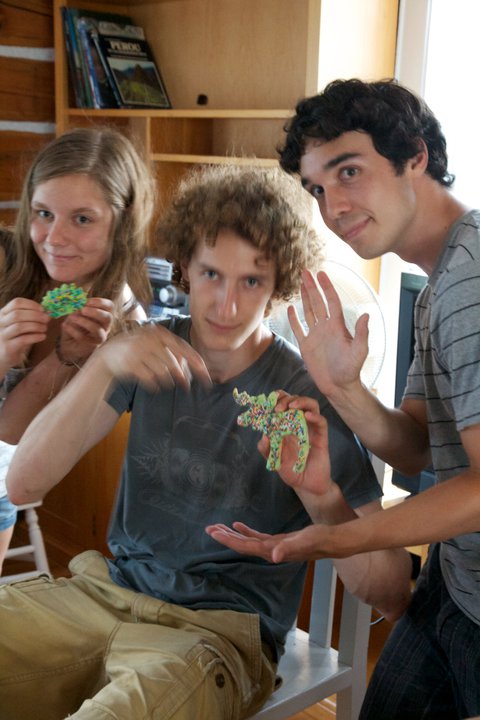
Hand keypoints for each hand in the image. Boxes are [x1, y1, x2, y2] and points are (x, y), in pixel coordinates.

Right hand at [0, 298, 49, 371]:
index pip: (16, 303)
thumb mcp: (18, 324)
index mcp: (3, 314)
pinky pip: (22, 340)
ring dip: (36, 326)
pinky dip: (35, 337)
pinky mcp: (7, 347)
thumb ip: (30, 317)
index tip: (43, 309)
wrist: (2, 356)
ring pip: (19, 326)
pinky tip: (43, 336)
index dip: (31, 304)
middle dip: (36, 315)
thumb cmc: (14, 337)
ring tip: (45, 328)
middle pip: (18, 314)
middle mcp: (0, 323)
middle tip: (47, 319)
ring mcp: (2, 335)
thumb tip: (47, 313)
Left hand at [57, 297, 113, 363]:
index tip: (87, 301)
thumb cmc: (75, 325)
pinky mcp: (90, 346)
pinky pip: (84, 338)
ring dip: (84, 322)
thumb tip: (79, 301)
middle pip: (108, 318)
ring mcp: (99, 337)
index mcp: (103, 315)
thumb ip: (79, 307)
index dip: (100, 302)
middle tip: (83, 310)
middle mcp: (104, 326)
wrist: (68, 343)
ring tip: (72, 318)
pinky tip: (65, 325)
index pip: (109, 306)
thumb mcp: (75, 313)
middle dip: (95, 312)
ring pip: (97, 330)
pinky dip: (73, 331)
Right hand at [96, 322, 211, 390]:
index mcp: (159, 332)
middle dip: (182, 377)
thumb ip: (173, 352)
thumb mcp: (155, 344)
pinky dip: (154, 385)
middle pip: (174, 363)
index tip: (207, 377)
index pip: (184, 348)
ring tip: (165, 383)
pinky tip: (153, 385)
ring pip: (162, 373)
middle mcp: (150, 339)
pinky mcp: (130, 364)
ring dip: (167, 381)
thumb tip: (196, 367)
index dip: (197, 364)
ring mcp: (139, 351)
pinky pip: (150, 379)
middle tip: (186, 387)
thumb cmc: (138, 351)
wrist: (108, 355)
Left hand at [205, 521, 339, 563]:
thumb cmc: (319, 541)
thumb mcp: (304, 542)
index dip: (229, 540)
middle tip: (208, 528)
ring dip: (232, 535)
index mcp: (271, 551)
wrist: (331, 542)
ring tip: (217, 528)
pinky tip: (237, 525)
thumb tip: (274, 556)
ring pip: (247, 541)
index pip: (245, 546)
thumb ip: (289, 549)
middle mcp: (269, 551)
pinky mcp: (277, 541)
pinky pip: (257, 537)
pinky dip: (246, 532)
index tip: (214, 532)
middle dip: (225, 538)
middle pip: (242, 545)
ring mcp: (272, 547)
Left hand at [263, 392, 332, 499]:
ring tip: (292, 407)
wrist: (306, 485)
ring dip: (302, 402)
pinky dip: (315, 417)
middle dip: (286, 399)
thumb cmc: (290, 470)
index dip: (277, 398)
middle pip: (296, 401)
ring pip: (312, 406)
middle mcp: (299, 423)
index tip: (269, 400)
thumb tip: (264, 436)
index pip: (283, 404)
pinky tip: (307, 416)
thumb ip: (266, 449)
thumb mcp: (274, 460)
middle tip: (278, 408)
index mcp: (286, 425)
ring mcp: (311, 429)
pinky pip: (321, 423)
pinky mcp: (322, 437)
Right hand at [288, 270, 368, 396]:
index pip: (331, 302)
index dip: (326, 287)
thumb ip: (362, 334)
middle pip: (318, 302)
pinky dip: (294, 319)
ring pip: (308, 312)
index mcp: (337, 326)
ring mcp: (315, 336)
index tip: (321, 274)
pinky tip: (290, 308)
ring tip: (300, 283)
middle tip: (305, 271)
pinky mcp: (306, 346)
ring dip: (304, 297)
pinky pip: (298, 329)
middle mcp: (326, 328)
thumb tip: (366, 315)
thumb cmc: (351, 370)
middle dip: (312, 287)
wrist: (339, 386)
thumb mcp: (359, 351)